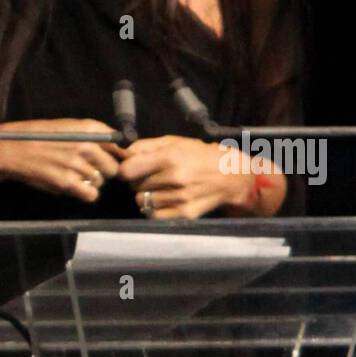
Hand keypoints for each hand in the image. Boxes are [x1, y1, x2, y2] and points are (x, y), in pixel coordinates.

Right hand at [0, 119, 125, 201]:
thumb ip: (94, 135)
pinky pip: (91, 195)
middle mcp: (86, 145)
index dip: (122, 155)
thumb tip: (119, 147)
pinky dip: (85, 193)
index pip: (120, 144)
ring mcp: (77, 164)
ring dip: (91, 182)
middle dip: (104, 171)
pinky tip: (74, 186)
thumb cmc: (41, 136)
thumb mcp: (68, 127)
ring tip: (73, 174)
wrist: (14, 149)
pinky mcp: (68, 182)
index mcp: (88, 128)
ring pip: (100, 182)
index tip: (119, 161)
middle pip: (113, 168)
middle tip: (89, 169)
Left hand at [119, 135, 260, 218]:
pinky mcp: (185, 213)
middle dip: (137, 181)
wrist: (231, 176)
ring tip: (159, 188)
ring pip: (142, 201)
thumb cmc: (201, 155)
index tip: (129, 169)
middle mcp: (174, 178)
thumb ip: (146, 146)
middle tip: (149, 176)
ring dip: (146, 195)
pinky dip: (154, 208)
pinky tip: (162, 200)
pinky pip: (154, 215)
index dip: (125, 169)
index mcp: (170, 157)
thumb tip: (124, 153)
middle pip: (134, 186)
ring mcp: (180, 198)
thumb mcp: (175, 141)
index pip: (128, 170)